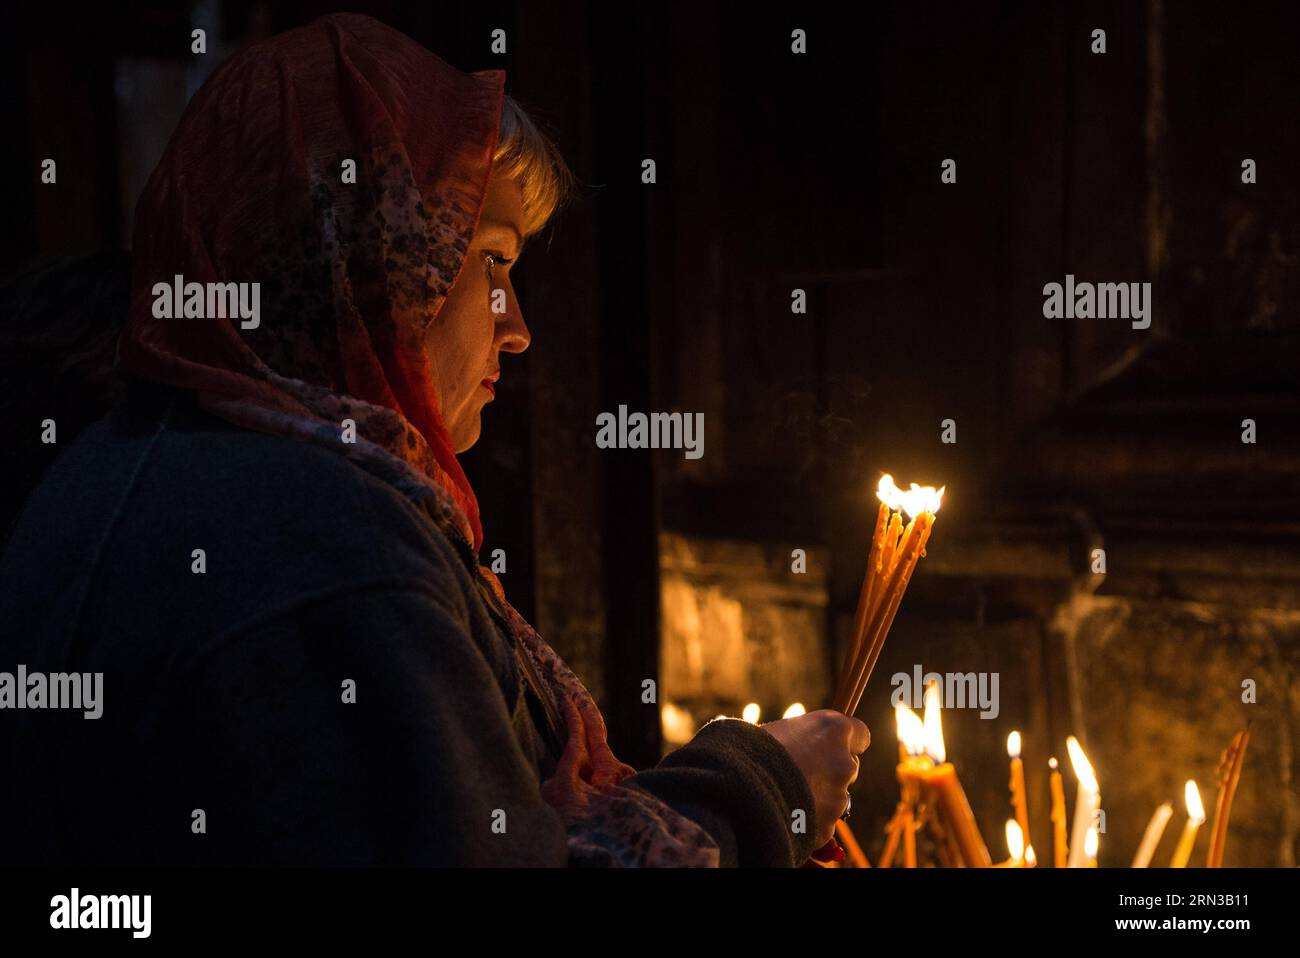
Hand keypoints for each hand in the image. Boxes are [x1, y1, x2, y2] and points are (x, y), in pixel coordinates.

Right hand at [759, 709, 869, 848]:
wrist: (736, 790)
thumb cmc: (748, 751)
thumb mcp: (776, 732)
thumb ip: (800, 739)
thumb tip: (798, 745)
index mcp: (832, 730)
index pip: (861, 734)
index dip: (846, 742)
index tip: (832, 747)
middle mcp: (843, 762)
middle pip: (848, 768)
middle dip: (830, 772)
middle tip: (801, 775)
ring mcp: (839, 797)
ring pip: (835, 798)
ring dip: (817, 798)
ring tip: (785, 796)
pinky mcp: (828, 827)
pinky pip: (822, 823)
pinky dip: (809, 821)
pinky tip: (785, 813)